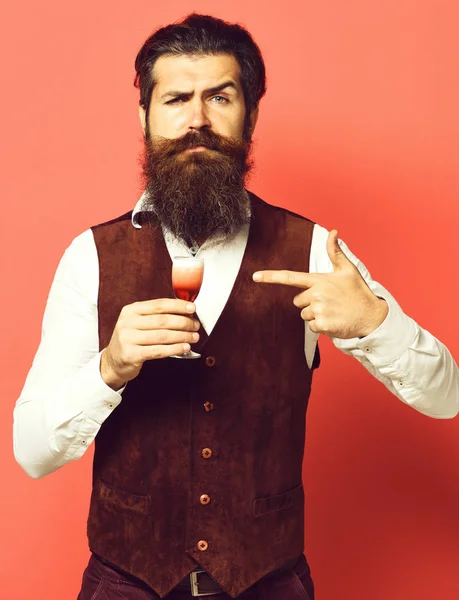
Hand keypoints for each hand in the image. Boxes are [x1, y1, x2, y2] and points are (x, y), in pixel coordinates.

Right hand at [100, 299, 199, 389]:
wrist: (113, 361)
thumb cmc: (132, 339)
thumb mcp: (138, 322)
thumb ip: (156, 315)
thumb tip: (184, 311)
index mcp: (131, 310)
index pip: (159, 305)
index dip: (178, 305)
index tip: (192, 308)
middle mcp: (128, 322)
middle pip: (162, 320)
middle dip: (183, 322)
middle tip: (195, 326)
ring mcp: (127, 338)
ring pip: (162, 336)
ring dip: (182, 336)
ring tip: (194, 337)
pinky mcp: (131, 354)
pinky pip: (158, 350)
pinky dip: (175, 349)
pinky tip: (185, 347)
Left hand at [253, 230, 387, 338]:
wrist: (372, 316)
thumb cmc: (358, 292)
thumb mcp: (348, 270)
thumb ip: (336, 252)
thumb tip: (333, 232)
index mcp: (319, 280)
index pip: (290, 277)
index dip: (271, 277)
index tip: (254, 277)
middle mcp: (317, 293)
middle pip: (298, 301)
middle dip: (310, 303)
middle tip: (329, 302)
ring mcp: (319, 309)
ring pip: (304, 315)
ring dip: (316, 315)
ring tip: (333, 311)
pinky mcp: (322, 324)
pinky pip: (311, 327)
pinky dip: (321, 326)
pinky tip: (334, 321)